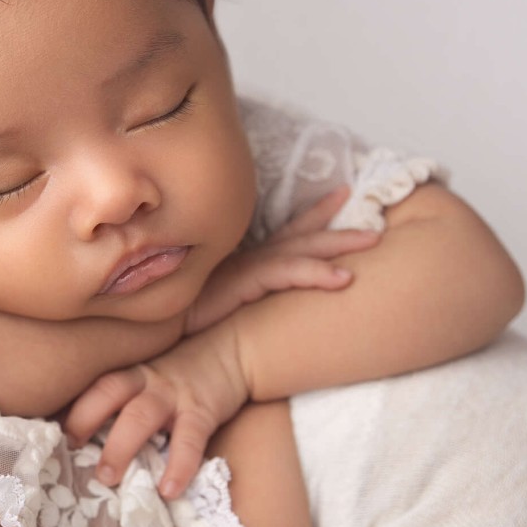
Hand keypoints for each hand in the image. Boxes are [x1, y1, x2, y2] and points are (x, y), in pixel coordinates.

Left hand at [61, 326, 250, 498]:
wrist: (234, 351)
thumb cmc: (184, 373)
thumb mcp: (149, 378)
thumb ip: (125, 399)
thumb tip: (89, 439)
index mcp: (130, 374)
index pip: (94, 387)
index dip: (72, 408)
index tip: (52, 435)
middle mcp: (147, 379)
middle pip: (108, 394)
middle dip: (84, 420)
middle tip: (69, 452)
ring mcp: (174, 393)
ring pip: (140, 416)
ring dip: (120, 446)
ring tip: (107, 478)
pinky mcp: (203, 409)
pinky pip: (189, 439)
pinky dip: (178, 465)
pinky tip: (169, 490)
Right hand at [185, 187, 379, 331]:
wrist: (150, 331)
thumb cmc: (181, 325)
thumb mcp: (218, 307)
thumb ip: (240, 300)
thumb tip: (263, 306)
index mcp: (243, 263)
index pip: (286, 233)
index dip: (315, 214)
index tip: (342, 195)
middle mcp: (246, 260)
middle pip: (300, 237)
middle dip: (339, 227)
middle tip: (377, 222)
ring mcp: (244, 269)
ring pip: (300, 251)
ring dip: (339, 245)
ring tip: (374, 240)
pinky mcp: (241, 284)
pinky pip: (286, 275)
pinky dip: (316, 274)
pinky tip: (344, 279)